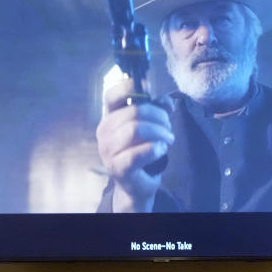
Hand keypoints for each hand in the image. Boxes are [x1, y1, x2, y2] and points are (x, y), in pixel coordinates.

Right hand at [96, 78, 173, 211]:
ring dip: (159, 133)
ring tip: (167, 139)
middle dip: (158, 117)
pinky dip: (155, 149)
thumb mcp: (149, 125)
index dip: (130, 88)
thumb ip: (157, 108)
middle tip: (168, 127)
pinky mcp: (117, 168)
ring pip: (136, 130)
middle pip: (134, 112)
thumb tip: (166, 101)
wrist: (136, 184)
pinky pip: (138, 153)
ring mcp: (107, 151)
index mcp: (109, 117)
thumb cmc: (142, 150)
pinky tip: (161, 150)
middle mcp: (103, 132)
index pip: (112, 95)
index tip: (150, 92)